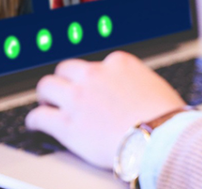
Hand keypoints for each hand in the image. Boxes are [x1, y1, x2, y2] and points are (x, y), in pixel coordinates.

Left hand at [26, 51, 184, 167]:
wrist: (161, 138)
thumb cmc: (166, 118)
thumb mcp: (155, 88)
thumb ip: (138, 84)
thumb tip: (139, 94)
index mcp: (119, 63)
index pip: (97, 64)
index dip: (93, 78)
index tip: (92, 86)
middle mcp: (94, 75)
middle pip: (67, 69)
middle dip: (65, 80)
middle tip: (64, 92)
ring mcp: (78, 98)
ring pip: (47, 86)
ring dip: (46, 96)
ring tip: (46, 104)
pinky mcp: (67, 124)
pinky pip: (39, 117)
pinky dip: (35, 120)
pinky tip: (35, 125)